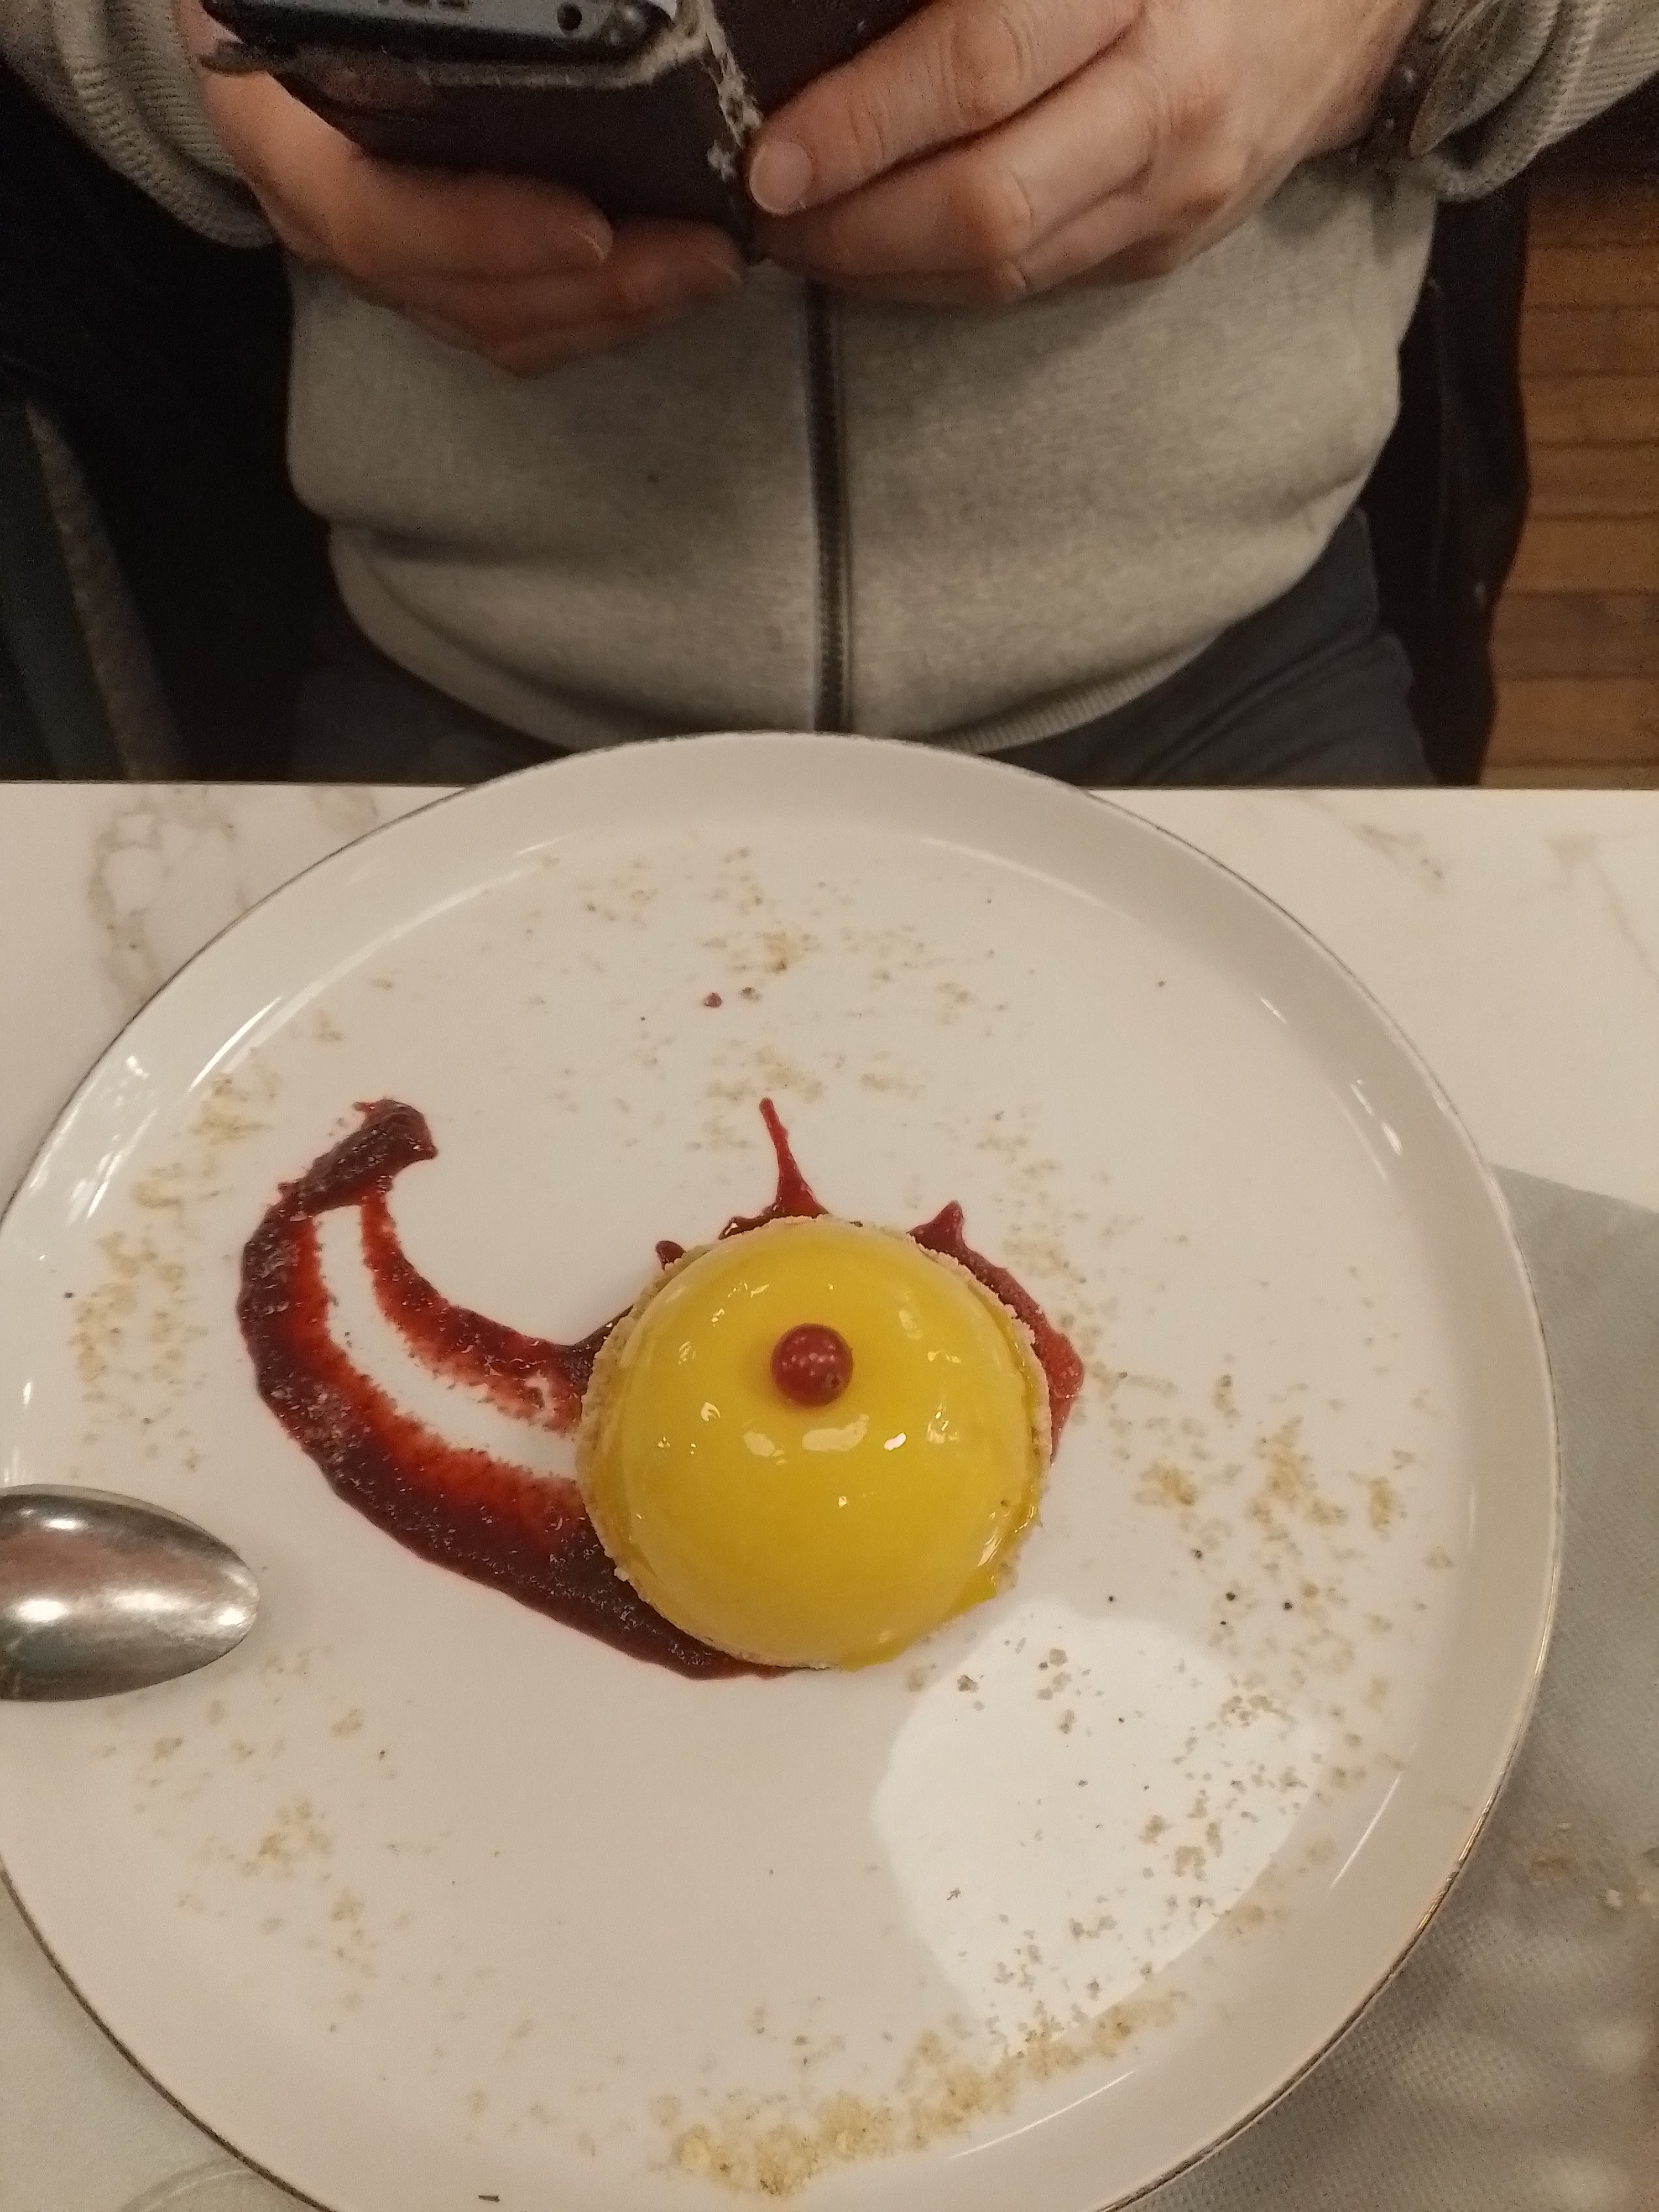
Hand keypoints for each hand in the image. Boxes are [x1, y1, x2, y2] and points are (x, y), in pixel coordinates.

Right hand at [176, 0, 742, 371]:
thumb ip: (403, 2)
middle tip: (706, 255)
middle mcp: (318, 213)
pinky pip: (515, 321)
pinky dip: (597, 312)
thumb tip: (514, 8)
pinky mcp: (429, 268)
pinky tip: (674, 276)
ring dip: (612, 312)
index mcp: (273, 130)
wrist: (249, 0)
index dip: (482, 230)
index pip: (371, 217)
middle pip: (458, 294)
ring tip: (711, 268)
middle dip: (591, 290)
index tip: (592, 223)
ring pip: (497, 325)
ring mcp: (378, 253)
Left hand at [746, 0, 1421, 304]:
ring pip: (1001, 268)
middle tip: (770, 213)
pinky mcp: (1166, 246)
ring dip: (881, 269)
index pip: (979, 67)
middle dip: (853, 227)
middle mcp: (1166, 104)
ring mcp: (1174, 193)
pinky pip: (1031, 284)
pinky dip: (938, 278)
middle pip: (984, 206)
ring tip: (804, 238)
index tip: (772, 154)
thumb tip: (854, 8)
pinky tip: (878, 251)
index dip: (863, 121)